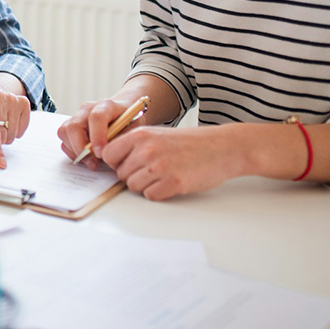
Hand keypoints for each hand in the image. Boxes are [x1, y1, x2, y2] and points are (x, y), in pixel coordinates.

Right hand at [58, 97, 145, 169]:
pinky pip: (64, 138)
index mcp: (106, 105)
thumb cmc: (130, 122)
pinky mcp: (71, 124)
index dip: (97, 136)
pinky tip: (85, 157)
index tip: (101, 154)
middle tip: (93, 163)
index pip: (96, 117)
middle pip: (74, 125)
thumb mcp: (133, 129)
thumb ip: (121, 140)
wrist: (123, 112)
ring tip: (91, 162)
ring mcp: (77, 116)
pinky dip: (71, 151)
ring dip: (75, 151)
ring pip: (65, 132)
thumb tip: (108, 155)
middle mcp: (88, 108)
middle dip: (81, 148)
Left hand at [101, 126, 243, 200]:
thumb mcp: (157, 134)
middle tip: (152, 171)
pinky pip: (151, 196)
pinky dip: (159, 193)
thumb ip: (134, 145)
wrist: (222, 148)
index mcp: (140, 135)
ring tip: (162, 176)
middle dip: (133, 175)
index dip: (116, 162)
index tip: (127, 164)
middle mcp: (147, 150)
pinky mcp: (173, 183)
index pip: (108, 154)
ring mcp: (160, 167)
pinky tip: (171, 182)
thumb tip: (110, 160)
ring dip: (145, 185)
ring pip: (133, 186)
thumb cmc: (189, 142)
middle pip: (121, 173)